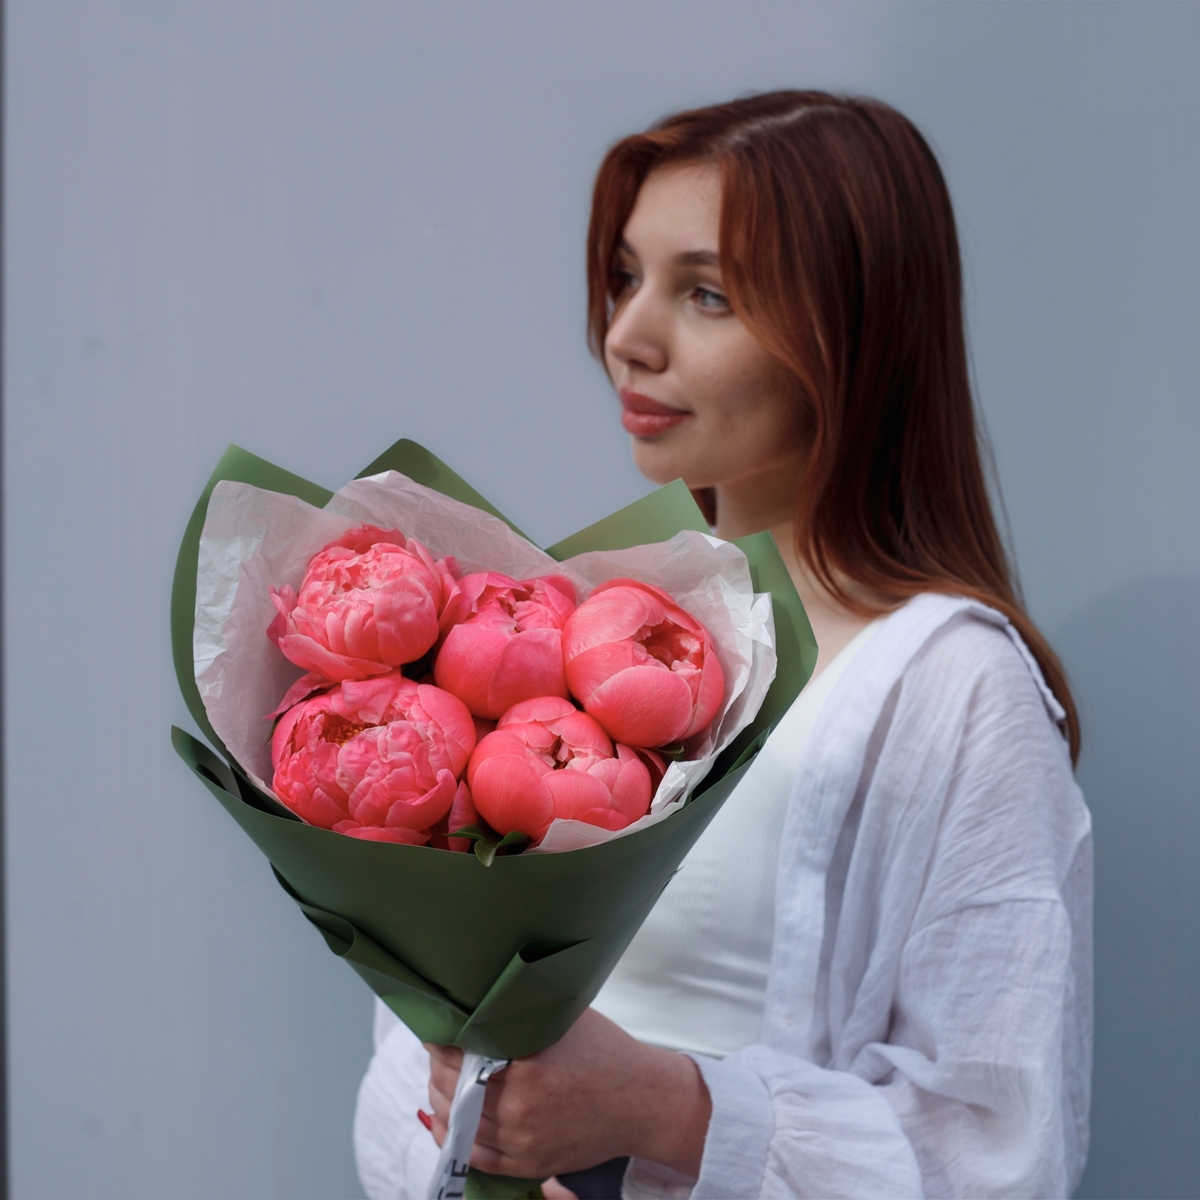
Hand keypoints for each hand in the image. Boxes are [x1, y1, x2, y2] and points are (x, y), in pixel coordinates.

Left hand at [425, 1008, 709, 1179]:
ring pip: (458, 1121)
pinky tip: (446, 1118)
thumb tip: (483, 998)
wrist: (642, 1102)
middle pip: (452, 1088)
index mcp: (528, 1067)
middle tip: (437, 1049)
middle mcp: (521, 1107)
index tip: (438, 1025)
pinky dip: (453, 1136)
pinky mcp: (527, 1164)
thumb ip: (522, 1014)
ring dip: (440, 1098)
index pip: (461, 1053)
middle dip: (438, 1066)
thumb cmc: (604, 1053)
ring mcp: (522, 1141)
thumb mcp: (564, 1019)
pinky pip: (474, 1156)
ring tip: (441, 1078)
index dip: (443, 1039)